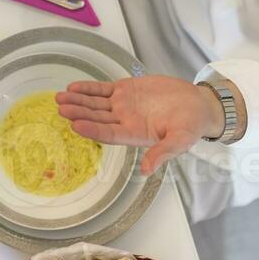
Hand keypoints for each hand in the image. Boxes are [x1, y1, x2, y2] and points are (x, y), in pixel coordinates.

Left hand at [57, 76, 224, 174]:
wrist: (197, 104)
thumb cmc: (191, 125)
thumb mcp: (181, 140)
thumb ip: (162, 153)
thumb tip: (146, 171)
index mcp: (135, 135)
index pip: (108, 134)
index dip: (92, 130)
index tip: (76, 125)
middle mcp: (124, 121)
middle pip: (96, 118)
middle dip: (79, 113)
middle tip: (61, 109)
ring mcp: (123, 106)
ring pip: (95, 104)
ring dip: (78, 101)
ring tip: (60, 97)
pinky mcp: (125, 90)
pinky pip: (102, 89)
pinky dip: (88, 88)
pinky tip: (73, 88)